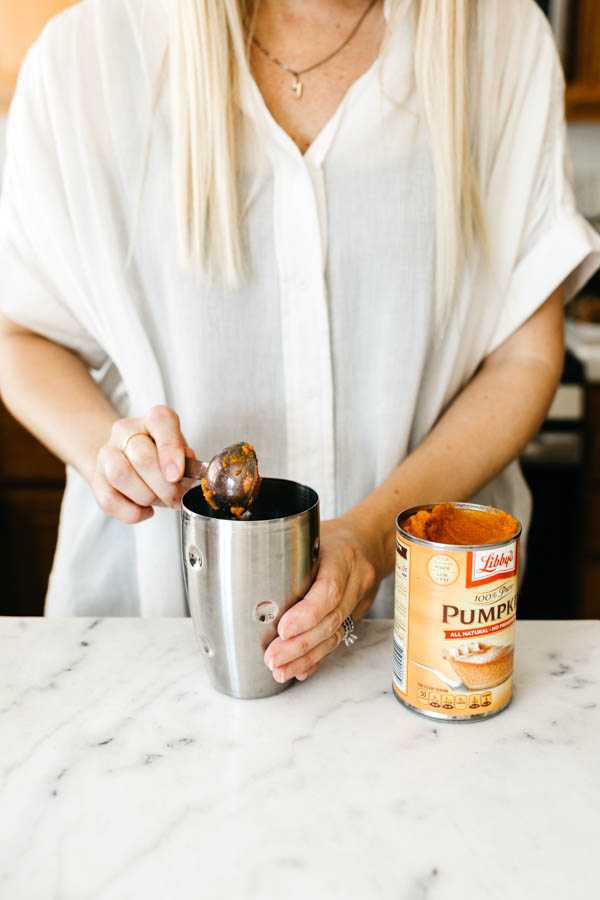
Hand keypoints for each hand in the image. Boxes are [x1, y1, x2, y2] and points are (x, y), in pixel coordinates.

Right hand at [91, 405, 190, 523]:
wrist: (127, 462)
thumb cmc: (162, 459)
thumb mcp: (182, 455)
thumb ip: (188, 460)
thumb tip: (188, 465)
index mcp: (153, 420)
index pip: (160, 421)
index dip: (171, 449)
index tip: (177, 475)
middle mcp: (125, 431)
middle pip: (141, 456)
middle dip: (164, 486)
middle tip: (175, 497)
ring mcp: (107, 454)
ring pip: (120, 475)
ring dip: (146, 497)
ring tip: (158, 500)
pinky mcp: (96, 479)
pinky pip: (109, 500)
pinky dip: (133, 512)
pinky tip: (145, 510)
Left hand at [263, 517, 383, 682]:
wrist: (368, 542)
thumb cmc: (331, 537)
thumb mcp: (310, 534)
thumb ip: (286, 554)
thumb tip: (244, 578)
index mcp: (343, 556)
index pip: (329, 590)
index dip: (307, 614)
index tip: (283, 630)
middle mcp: (356, 580)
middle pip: (331, 620)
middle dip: (300, 645)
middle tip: (272, 658)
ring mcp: (360, 601)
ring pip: (335, 636)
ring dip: (306, 657)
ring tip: (280, 670)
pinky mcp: (357, 616)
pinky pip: (337, 640)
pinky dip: (317, 658)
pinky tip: (300, 670)